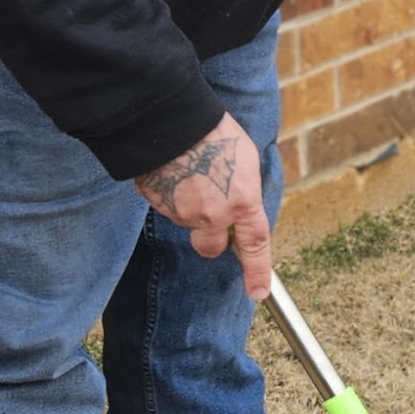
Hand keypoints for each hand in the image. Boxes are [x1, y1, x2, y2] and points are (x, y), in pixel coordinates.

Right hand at [134, 112, 271, 299]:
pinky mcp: (156, 203)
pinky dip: (169, 193)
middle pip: (210, 246)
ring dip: (188, 205)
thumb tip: (241, 206)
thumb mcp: (246, 160)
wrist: (172, 121)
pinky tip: (172, 169)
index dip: (258, 271)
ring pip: (186, 220)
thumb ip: (245, 192)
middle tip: (208, 212)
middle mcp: (213, 215)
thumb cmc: (216, 133)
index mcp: (243, 203)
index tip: (258, 292)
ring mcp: (182, 212)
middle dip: (210, 237)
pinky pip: (166, 205)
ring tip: (189, 170)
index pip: (255, 246)